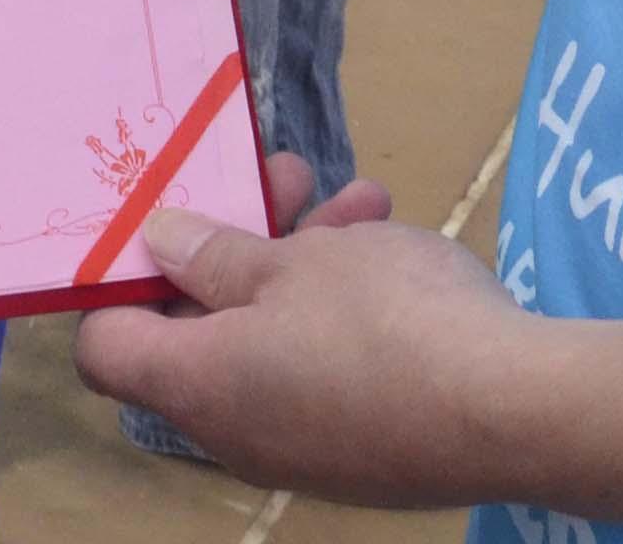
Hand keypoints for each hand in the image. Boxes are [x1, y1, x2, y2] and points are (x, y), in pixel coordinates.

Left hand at [73, 152, 523, 505]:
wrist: (515, 411)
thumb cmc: (385, 322)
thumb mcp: (299, 260)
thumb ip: (219, 253)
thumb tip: (156, 243)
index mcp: (198, 385)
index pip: (107, 346)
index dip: (119, 279)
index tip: (157, 217)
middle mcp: (237, 429)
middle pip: (202, 329)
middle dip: (238, 239)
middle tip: (280, 177)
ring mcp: (305, 444)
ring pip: (277, 334)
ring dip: (308, 257)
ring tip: (358, 196)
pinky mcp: (367, 445)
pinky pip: (330, 365)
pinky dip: (348, 305)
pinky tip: (397, 241)